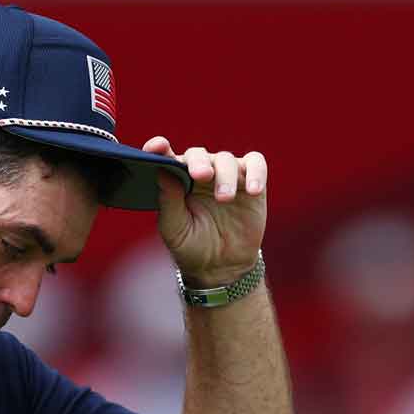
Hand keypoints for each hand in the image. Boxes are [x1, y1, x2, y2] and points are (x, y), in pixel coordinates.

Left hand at [143, 136, 267, 286]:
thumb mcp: (175, 229)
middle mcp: (200, 172)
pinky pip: (256, 165)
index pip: (165, 157)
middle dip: (199, 163)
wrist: (222, 267)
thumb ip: (168, 201)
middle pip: (198, 155)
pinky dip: (256, 173)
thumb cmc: (192, 247)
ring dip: (226, 176)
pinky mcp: (250, 182)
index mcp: (176, 180)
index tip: (156, 146)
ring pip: (226, 160)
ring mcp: (226, 175)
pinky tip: (253, 190)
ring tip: (225, 198)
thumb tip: (162, 170)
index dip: (160, 148)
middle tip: (201, 176)